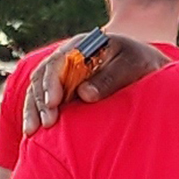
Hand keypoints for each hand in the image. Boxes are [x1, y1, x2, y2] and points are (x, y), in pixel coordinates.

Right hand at [25, 33, 168, 134]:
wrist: (147, 64)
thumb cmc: (143, 62)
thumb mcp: (134, 65)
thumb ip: (111, 78)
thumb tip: (84, 95)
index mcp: (82, 46)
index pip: (58, 62)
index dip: (52, 82)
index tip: (53, 103)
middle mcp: (66, 58)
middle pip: (42, 77)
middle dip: (40, 101)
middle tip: (45, 124)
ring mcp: (63, 73)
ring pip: (38, 89)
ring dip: (33, 110)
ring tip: (31, 132)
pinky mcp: (64, 88)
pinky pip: (44, 99)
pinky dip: (37, 113)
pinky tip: (33, 131)